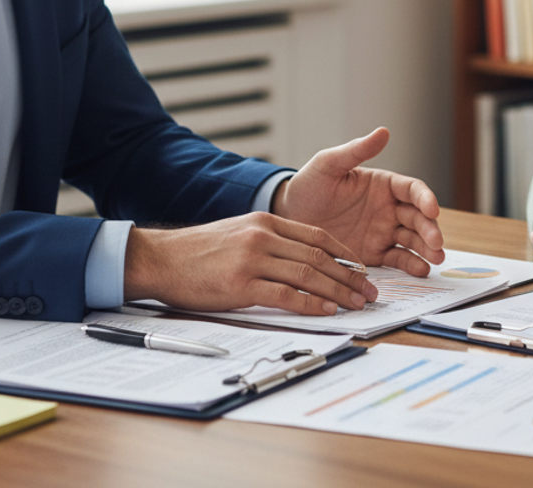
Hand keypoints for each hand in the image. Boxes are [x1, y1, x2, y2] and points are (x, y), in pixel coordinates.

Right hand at [123, 212, 378, 315]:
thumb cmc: (200, 251)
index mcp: (266, 222)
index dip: (345, 254)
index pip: (317, 236)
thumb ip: (270, 241)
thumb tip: (303, 261)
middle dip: (349, 276)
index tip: (362, 269)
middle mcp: (263, 236)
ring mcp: (253, 259)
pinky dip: (311, 304)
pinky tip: (327, 311)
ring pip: (308, 275)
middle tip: (369, 292)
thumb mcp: (240, 233)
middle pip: (319, 256)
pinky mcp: (241, 285)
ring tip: (357, 304)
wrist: (162, 258)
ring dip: (338, 292)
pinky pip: (285, 295)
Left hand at [274, 126, 443, 275]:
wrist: (288, 218)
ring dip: (427, 248)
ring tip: (436, 259)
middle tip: (437, 242)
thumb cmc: (308, 185)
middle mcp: (388, 208)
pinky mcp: (374, 254)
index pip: (412, 190)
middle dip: (430, 229)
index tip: (432, 210)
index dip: (425, 198)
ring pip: (413, 240)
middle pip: (418, 217)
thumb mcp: (329, 165)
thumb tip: (384, 131)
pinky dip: (411, 265)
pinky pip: (397, 259)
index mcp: (383, 185)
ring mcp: (382, 232)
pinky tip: (420, 270)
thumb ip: (357, 150)